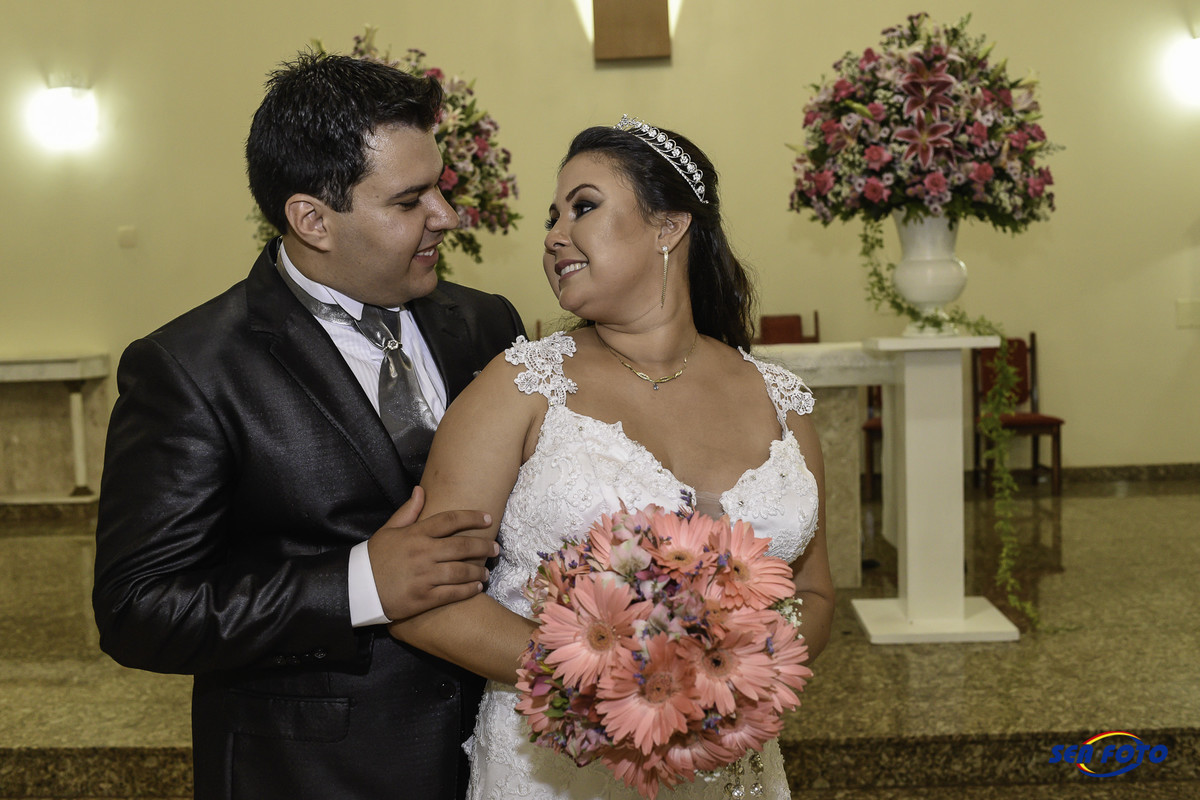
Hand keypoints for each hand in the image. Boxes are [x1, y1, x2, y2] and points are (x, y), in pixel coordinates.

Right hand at [367, 487, 498, 621]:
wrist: (357, 588)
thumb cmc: (373, 557)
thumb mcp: (388, 530)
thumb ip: (408, 511)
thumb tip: (421, 490)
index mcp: (415, 534)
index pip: (450, 520)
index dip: (471, 517)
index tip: (487, 518)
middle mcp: (423, 553)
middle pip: (461, 546)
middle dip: (483, 546)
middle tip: (496, 547)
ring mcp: (424, 576)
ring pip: (460, 571)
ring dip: (478, 571)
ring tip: (486, 571)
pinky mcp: (423, 598)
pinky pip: (452, 594)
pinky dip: (468, 591)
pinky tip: (476, 588)